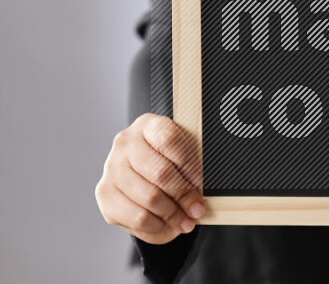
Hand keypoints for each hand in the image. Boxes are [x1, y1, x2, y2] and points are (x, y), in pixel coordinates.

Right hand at [95, 113, 204, 243]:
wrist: (141, 170)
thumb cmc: (169, 160)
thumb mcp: (183, 154)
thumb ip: (191, 168)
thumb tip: (199, 198)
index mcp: (148, 125)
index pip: (169, 140)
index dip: (188, 163)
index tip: (200, 182)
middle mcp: (125, 143)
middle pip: (160, 172)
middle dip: (183, 195)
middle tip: (197, 209)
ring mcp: (111, 168)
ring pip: (149, 197)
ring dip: (172, 214)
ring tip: (186, 222)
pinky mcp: (105, 193)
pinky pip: (135, 216)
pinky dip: (156, 225)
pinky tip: (166, 225)